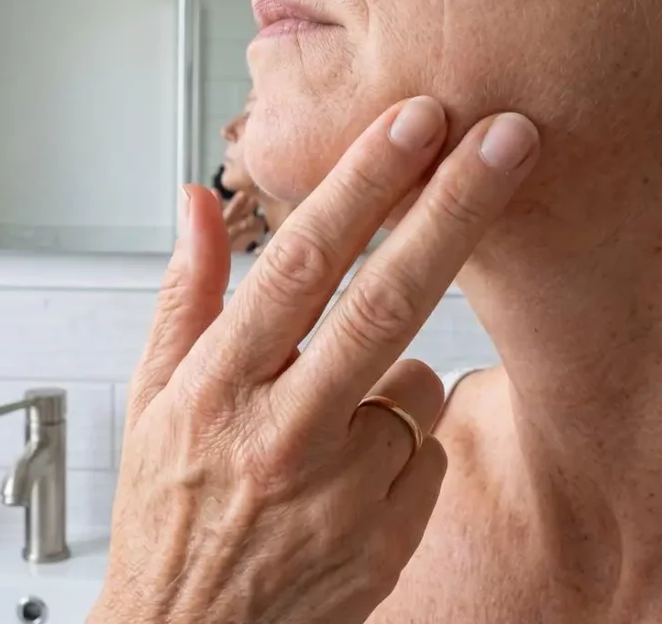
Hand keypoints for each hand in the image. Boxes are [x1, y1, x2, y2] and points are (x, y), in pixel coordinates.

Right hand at [94, 97, 539, 623]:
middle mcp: (279, 437)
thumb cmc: (168, 513)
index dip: (362, 184)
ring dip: (392, 380)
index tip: (414, 123)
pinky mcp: (386, 539)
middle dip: (455, 211)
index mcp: (215, 390)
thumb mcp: (151, 398)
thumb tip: (196, 200)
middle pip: (386, 304)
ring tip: (324, 426)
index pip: (298, 266)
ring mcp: (338, 494)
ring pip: (418, 384)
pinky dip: (402, 446)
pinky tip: (346, 478)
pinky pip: (428, 451)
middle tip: (509, 140)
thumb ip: (185, 293)